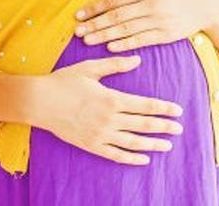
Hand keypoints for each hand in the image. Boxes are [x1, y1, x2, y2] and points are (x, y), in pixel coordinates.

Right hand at [31, 55, 184, 164]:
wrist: (38, 102)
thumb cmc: (64, 81)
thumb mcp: (91, 68)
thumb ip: (116, 64)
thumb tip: (138, 60)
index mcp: (111, 98)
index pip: (145, 105)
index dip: (164, 108)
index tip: (178, 110)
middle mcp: (108, 119)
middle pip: (143, 125)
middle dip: (164, 126)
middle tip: (180, 128)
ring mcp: (100, 134)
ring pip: (132, 143)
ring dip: (152, 144)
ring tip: (167, 145)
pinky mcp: (90, 145)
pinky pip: (115, 154)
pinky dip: (131, 158)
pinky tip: (143, 159)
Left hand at [73, 0, 214, 51]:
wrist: (205, 4)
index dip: (95, 7)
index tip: (80, 14)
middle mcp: (151, 4)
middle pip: (117, 16)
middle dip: (95, 24)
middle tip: (78, 31)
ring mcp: (159, 21)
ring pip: (126, 30)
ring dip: (104, 36)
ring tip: (88, 40)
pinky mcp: (166, 35)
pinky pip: (141, 41)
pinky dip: (124, 44)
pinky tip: (110, 47)